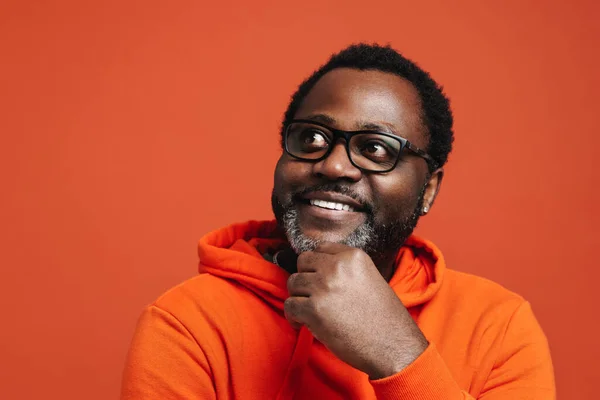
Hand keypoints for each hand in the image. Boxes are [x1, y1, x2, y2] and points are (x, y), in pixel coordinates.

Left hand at [284, 242, 427, 378]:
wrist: (393, 346)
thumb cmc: (384, 318)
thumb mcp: (370, 279)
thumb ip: (346, 270)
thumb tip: (320, 271)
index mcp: (353, 256)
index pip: (321, 248)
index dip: (317, 265)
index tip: (318, 278)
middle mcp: (336, 266)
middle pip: (303, 262)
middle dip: (305, 278)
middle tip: (311, 295)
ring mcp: (324, 286)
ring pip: (293, 283)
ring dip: (298, 297)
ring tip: (307, 311)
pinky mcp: (314, 309)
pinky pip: (290, 306)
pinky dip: (292, 316)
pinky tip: (302, 323)